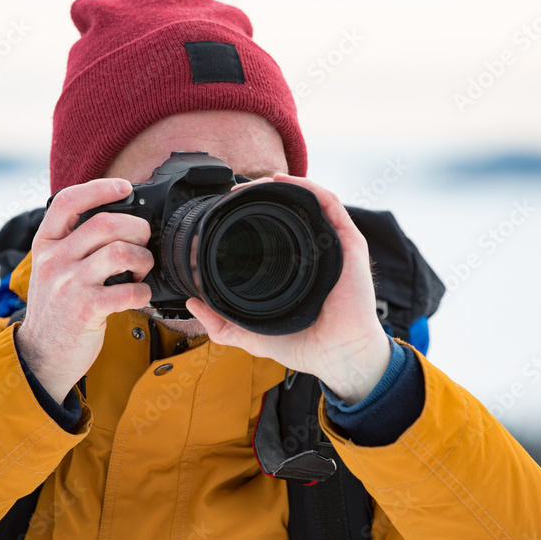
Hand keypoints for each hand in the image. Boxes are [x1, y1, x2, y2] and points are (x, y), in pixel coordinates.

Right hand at [15, 178, 154, 401]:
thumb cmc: (56, 308)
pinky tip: (139, 296)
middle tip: (143, 243)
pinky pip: (128, 290)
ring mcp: (68, 284)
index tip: (124, 187)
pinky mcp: (86, 309)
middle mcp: (54, 260)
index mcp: (45, 244)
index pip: (68, 201)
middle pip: (105, 223)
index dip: (100, 188)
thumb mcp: (52, 268)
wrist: (42, 354)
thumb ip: (73, 242)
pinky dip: (143, 292)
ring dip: (143, 259)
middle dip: (137, 229)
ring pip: (120, 252)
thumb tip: (119, 219)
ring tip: (141, 270)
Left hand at [185, 173, 390, 405]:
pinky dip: (308, 188)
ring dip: (283, 185)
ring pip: (309, 200)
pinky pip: (330, 204)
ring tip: (256, 183)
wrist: (335, 357)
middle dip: (262, 194)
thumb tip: (192, 304)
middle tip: (235, 192)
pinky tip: (285, 182)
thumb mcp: (250, 335)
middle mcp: (314, 251)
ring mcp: (332, 245)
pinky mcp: (348, 243)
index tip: (226, 208)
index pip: (273, 230)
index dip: (250, 213)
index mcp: (295, 268)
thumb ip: (220, 325)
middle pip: (290, 210)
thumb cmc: (303, 345)